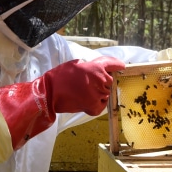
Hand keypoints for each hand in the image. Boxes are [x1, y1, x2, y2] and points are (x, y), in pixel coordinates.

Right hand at [0, 56, 126, 148]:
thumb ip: (91, 66)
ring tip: (84, 93)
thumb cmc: (61, 76)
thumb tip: (100, 71)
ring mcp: (98, 95)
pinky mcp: (94, 107)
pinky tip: (84, 101)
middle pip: (110, 82)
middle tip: (89, 84)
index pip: (113, 64)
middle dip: (103, 83)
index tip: (121, 66)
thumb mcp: (77, 63)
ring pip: (106, 94)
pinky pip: (101, 105)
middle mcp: (100, 80)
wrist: (50, 93)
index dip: (117, 65)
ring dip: (98, 94)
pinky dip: (95, 105)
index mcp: (96, 67)